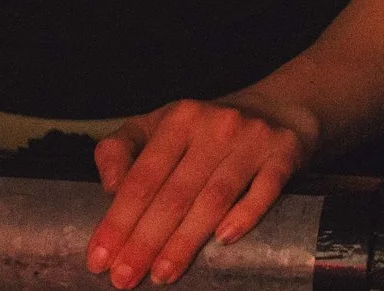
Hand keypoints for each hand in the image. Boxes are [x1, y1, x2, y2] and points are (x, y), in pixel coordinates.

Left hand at [85, 95, 312, 288]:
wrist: (276, 109)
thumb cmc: (204, 129)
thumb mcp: (158, 125)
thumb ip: (121, 149)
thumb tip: (109, 188)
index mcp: (178, 118)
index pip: (142, 176)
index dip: (119, 219)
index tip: (100, 258)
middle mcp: (214, 126)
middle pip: (174, 193)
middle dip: (145, 240)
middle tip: (124, 277)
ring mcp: (251, 140)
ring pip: (213, 198)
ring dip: (185, 241)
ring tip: (161, 275)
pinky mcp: (284, 154)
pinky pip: (264, 191)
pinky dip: (243, 216)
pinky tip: (222, 241)